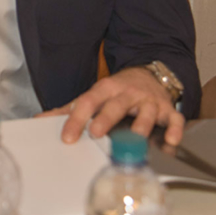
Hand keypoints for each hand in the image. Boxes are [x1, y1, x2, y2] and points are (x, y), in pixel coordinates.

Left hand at [40, 66, 184, 145]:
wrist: (151, 73)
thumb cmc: (118, 90)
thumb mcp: (95, 94)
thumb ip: (70, 108)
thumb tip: (41, 119)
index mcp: (106, 89)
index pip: (88, 102)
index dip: (76, 118)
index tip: (67, 136)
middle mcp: (127, 93)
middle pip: (116, 105)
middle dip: (106, 118)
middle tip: (97, 133)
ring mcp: (149, 101)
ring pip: (146, 113)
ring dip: (141, 126)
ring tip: (136, 140)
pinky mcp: (168, 109)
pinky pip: (174, 119)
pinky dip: (174, 129)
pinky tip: (171, 141)